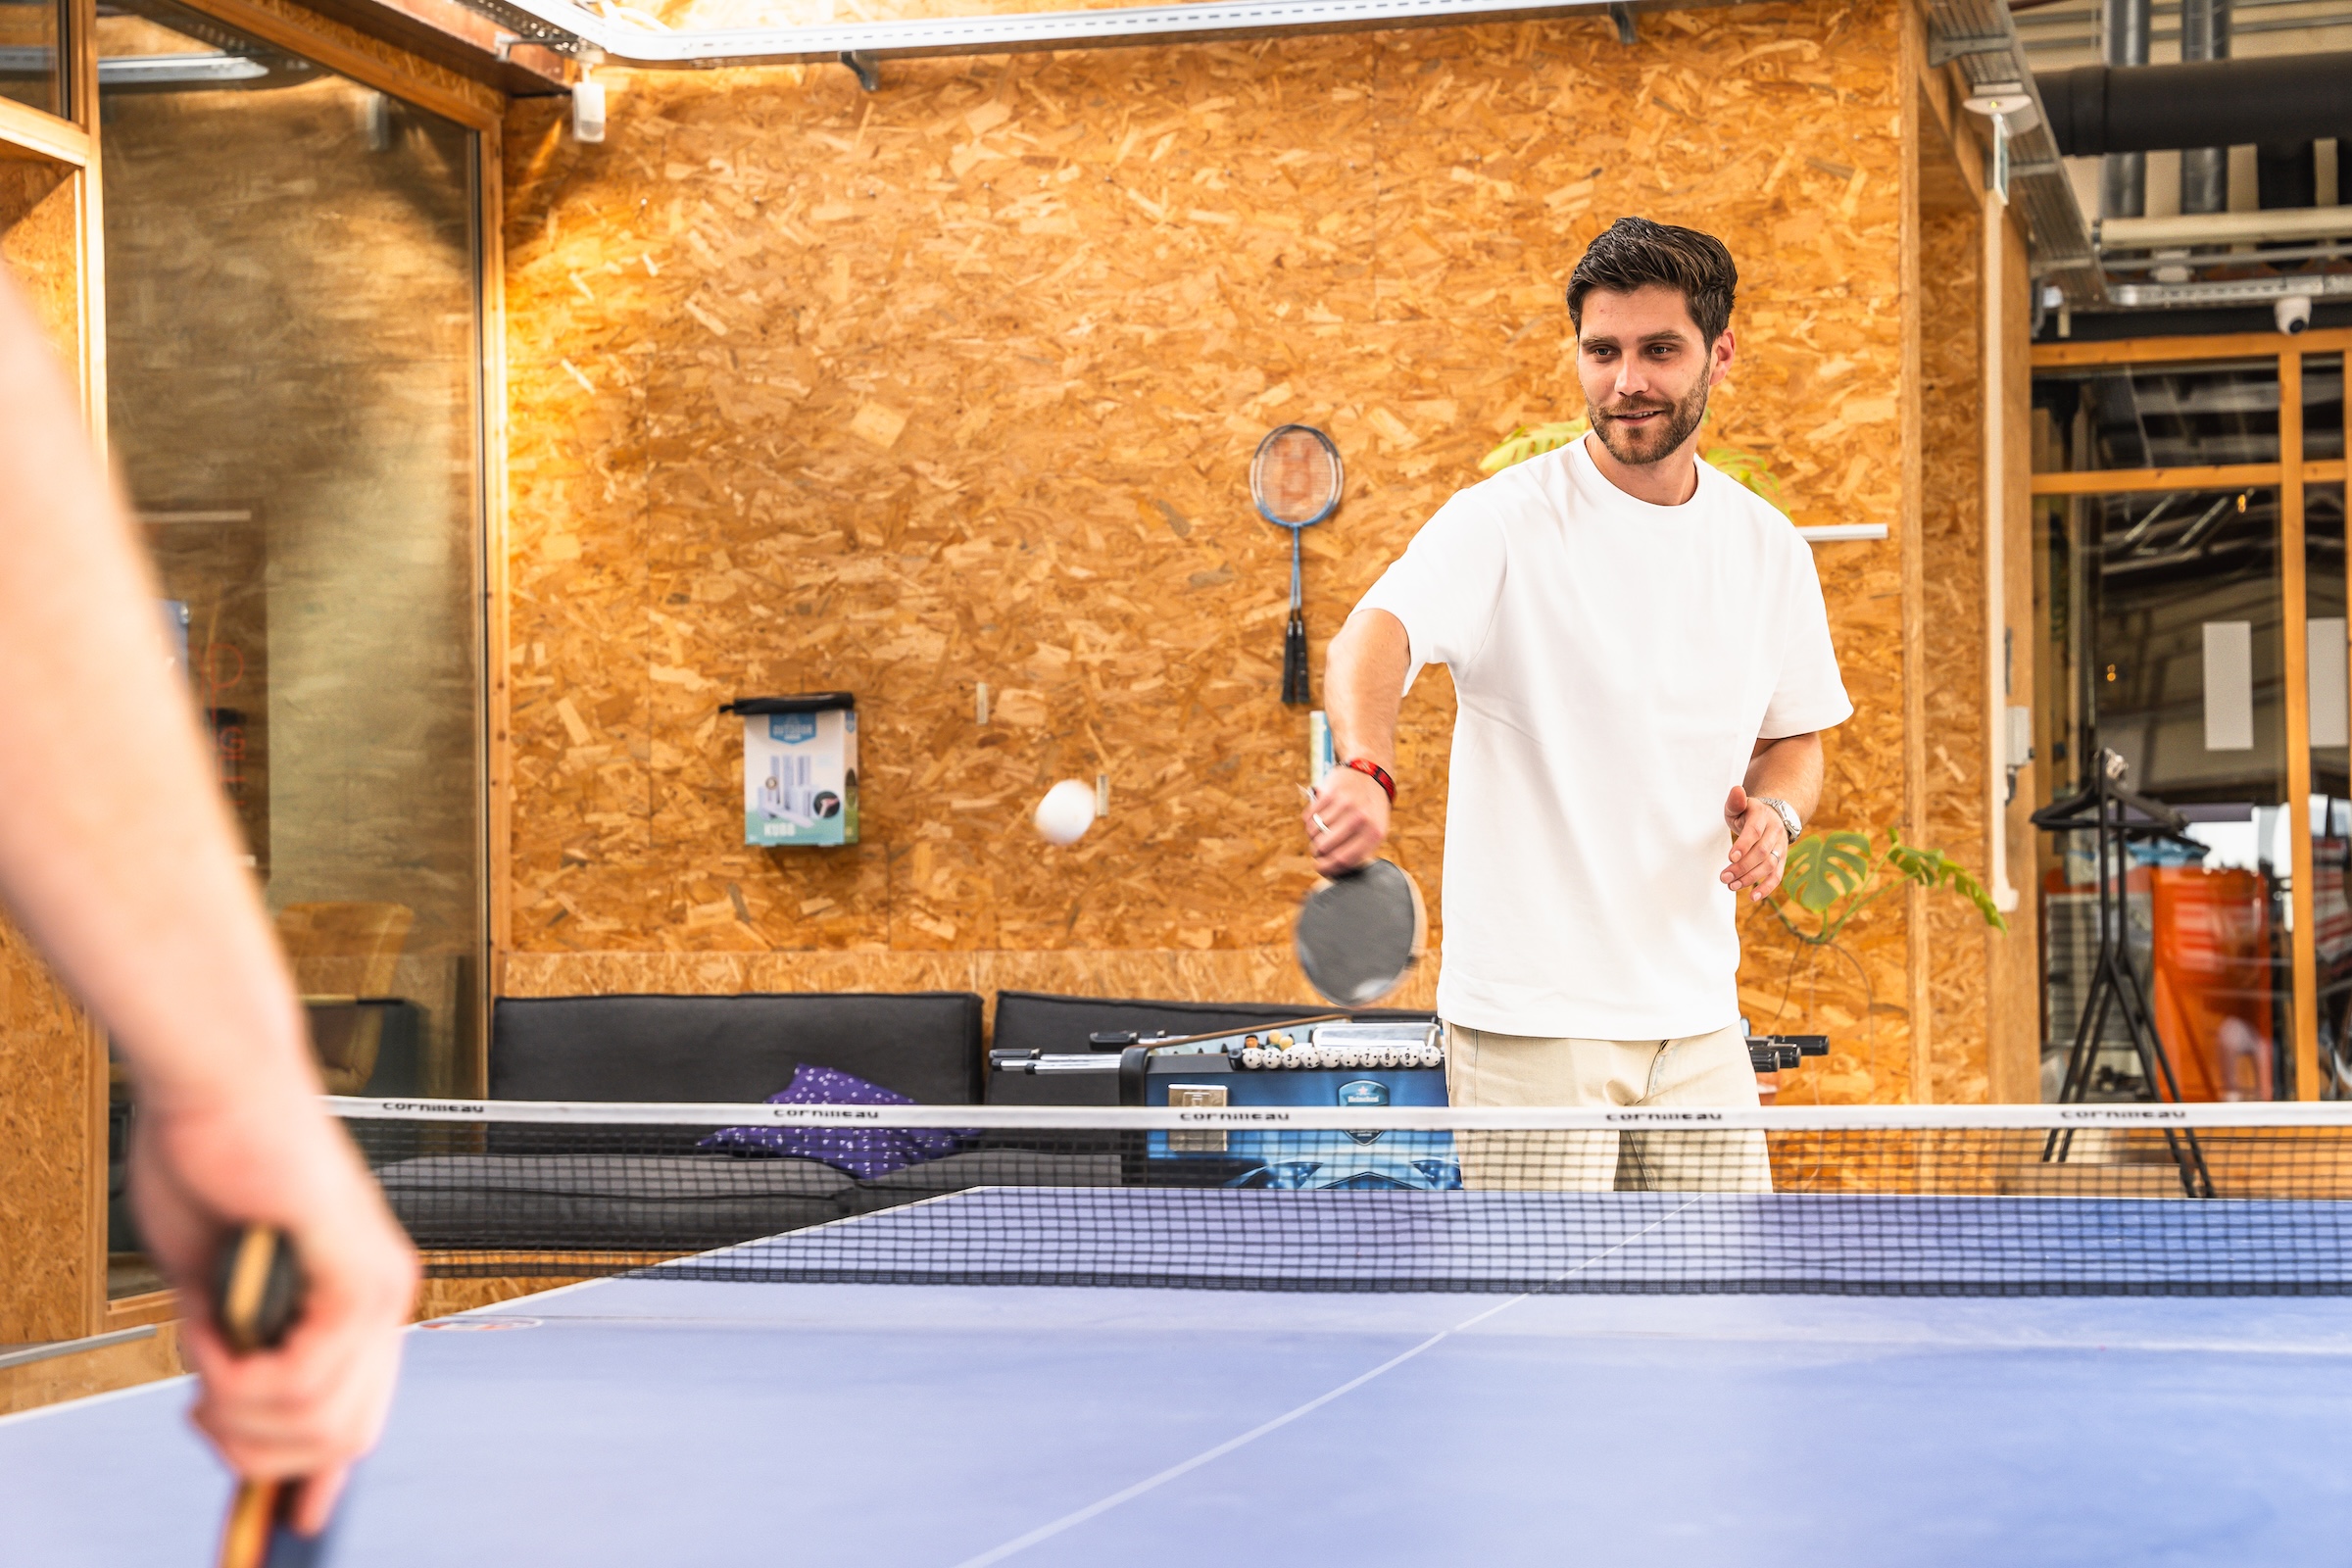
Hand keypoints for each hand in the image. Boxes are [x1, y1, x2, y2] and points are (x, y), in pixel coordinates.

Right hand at [129, 1091, 416, 1535]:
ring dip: (240, 1414)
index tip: (287, 1517)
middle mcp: (383, 1299)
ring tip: (203, 1366)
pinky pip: (308, 1375)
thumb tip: (236, 1424)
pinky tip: (211, 1338)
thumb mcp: (218, 1292)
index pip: (359, 1419)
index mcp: (356, 1303)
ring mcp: (378, 1284)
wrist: (218, 1095)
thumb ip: (236, 1353)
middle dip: (256, 1454)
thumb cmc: (215, 1170)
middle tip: (201, 1416)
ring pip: (320, 1420)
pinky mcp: (358, 1268)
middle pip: (342, 1440)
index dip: (317, 1476)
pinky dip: (241, 1375)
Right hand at [1303, 764, 1389, 875]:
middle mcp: (1360, 818)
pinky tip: (1317, 819)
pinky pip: (1308, 817)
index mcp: (1374, 832)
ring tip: (1319, 832)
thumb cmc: (1370, 808)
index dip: (1327, 867)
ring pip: (1314, 833)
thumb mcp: (1375, 829)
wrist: (1369, 772)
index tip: (1319, 868)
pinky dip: (1308, 822)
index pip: (1344, 859)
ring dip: (1312, 837)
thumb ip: (1359, 850)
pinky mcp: (1329, 793)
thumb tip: (1333, 871)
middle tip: (1317, 850)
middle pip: (1325, 847)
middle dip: (1317, 853)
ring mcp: (1344, 804)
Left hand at [1721, 783, 1789, 902]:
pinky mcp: (1781, 860)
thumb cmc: (1748, 812)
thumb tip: (1736, 790)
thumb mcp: (1739, 805)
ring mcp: (1780, 847)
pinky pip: (1776, 876)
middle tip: (1724, 877)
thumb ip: (1735, 801)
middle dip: (1742, 867)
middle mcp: (1775, 832)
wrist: (1772, 816)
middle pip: (1761, 852)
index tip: (1730, 857)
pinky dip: (1766, 887)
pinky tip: (1752, 896)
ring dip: (1750, 878)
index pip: (1754, 832)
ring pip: (1768, 866)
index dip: (1743, 845)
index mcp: (1763, 816)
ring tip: (1731, 885)